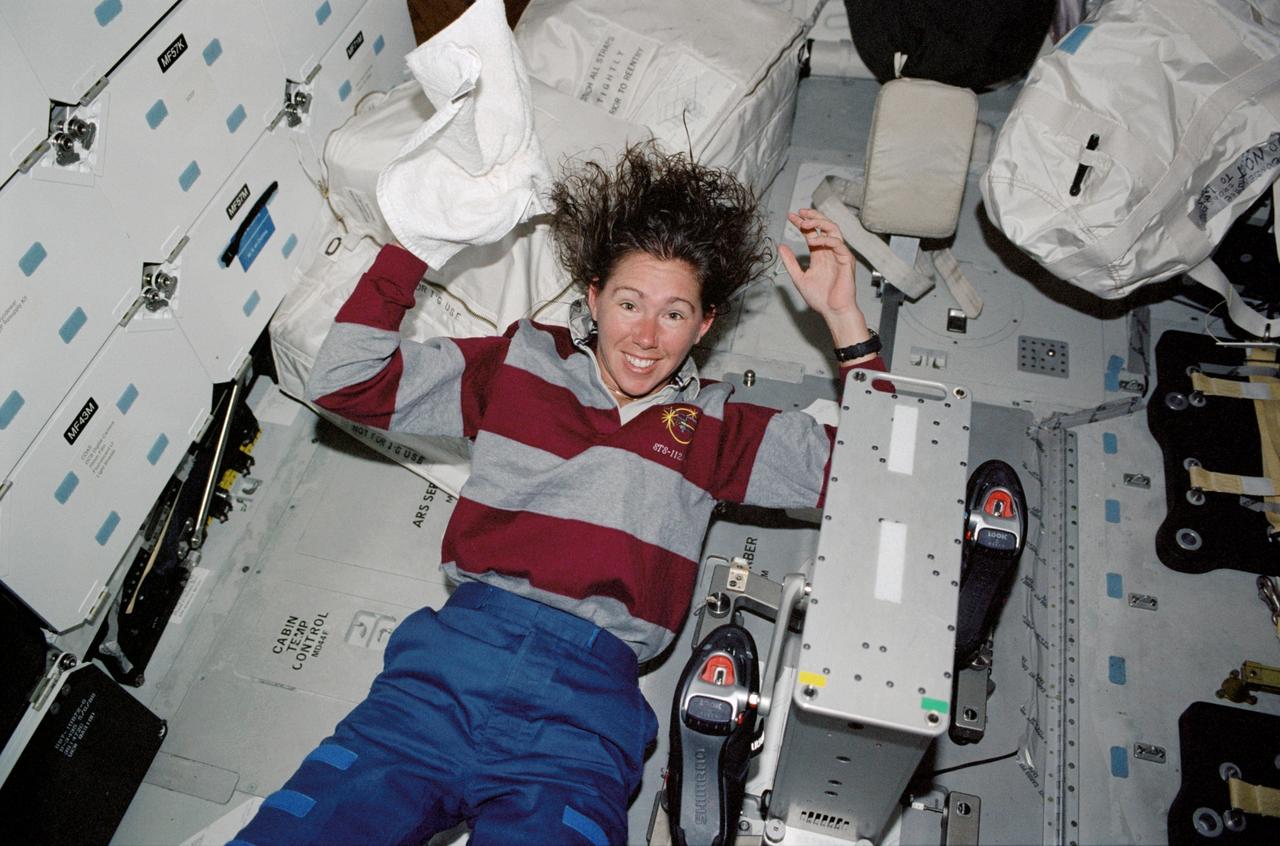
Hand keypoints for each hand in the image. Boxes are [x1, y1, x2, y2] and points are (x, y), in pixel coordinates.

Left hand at [778, 209, 869, 347]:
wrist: (833, 311)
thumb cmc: (820, 298)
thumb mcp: (798, 278)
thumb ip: (790, 262)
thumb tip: (780, 246)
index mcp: (820, 254)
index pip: (812, 232)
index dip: (802, 223)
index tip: (791, 216)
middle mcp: (830, 251)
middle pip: (824, 225)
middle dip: (813, 216)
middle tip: (800, 212)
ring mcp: (840, 254)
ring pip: (833, 229)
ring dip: (819, 223)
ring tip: (804, 224)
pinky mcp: (847, 260)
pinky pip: (838, 243)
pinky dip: (825, 240)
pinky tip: (812, 241)